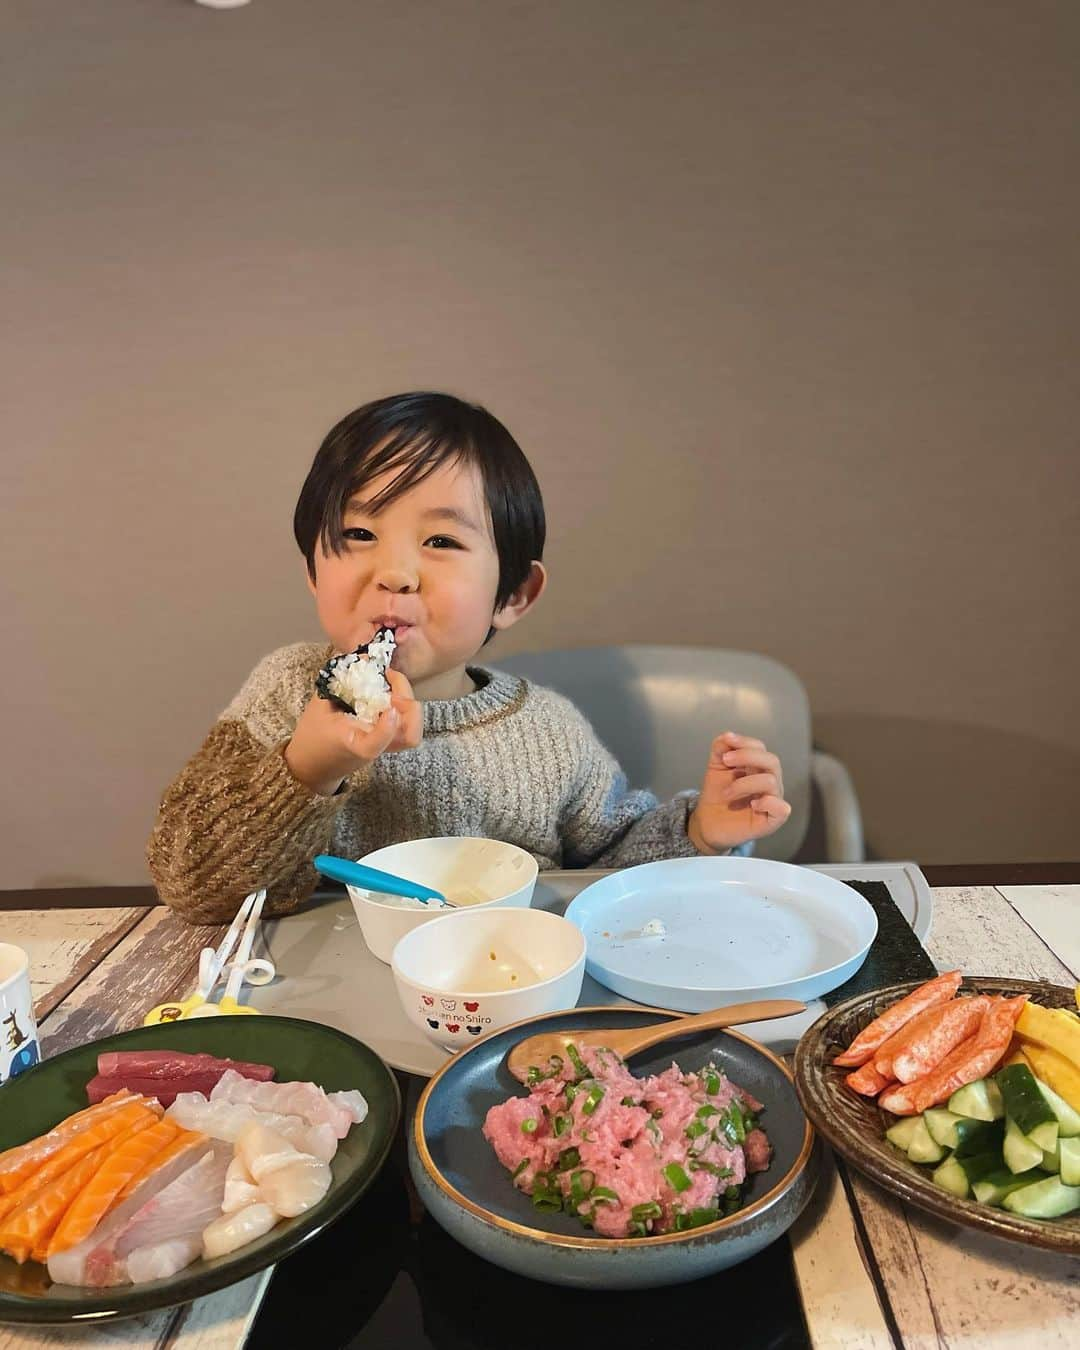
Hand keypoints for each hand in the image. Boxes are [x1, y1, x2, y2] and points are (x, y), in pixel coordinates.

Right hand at [284, 667, 421, 795]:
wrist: (314, 763)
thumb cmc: (313, 735)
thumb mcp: (319, 706)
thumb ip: (340, 683)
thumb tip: (365, 658)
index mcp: (353, 744)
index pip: (374, 745)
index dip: (386, 729)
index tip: (388, 709)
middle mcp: (375, 748)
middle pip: (409, 737)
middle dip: (410, 706)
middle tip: (392, 679)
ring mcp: (386, 746)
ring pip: (413, 733)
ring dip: (410, 705)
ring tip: (392, 682)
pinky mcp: (389, 741)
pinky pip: (407, 725)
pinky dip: (405, 705)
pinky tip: (390, 689)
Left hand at [687, 731, 791, 852]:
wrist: (707, 821)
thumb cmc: (716, 794)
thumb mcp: (715, 767)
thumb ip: (721, 749)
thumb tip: (727, 736)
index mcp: (758, 767)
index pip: (760, 748)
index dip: (744, 742)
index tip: (727, 741)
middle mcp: (769, 782)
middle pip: (772, 761)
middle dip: (747, 757)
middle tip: (725, 761)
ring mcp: (772, 800)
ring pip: (771, 782)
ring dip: (744, 783)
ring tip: (727, 792)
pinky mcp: (772, 820)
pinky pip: (782, 808)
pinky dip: (767, 802)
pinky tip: (751, 804)